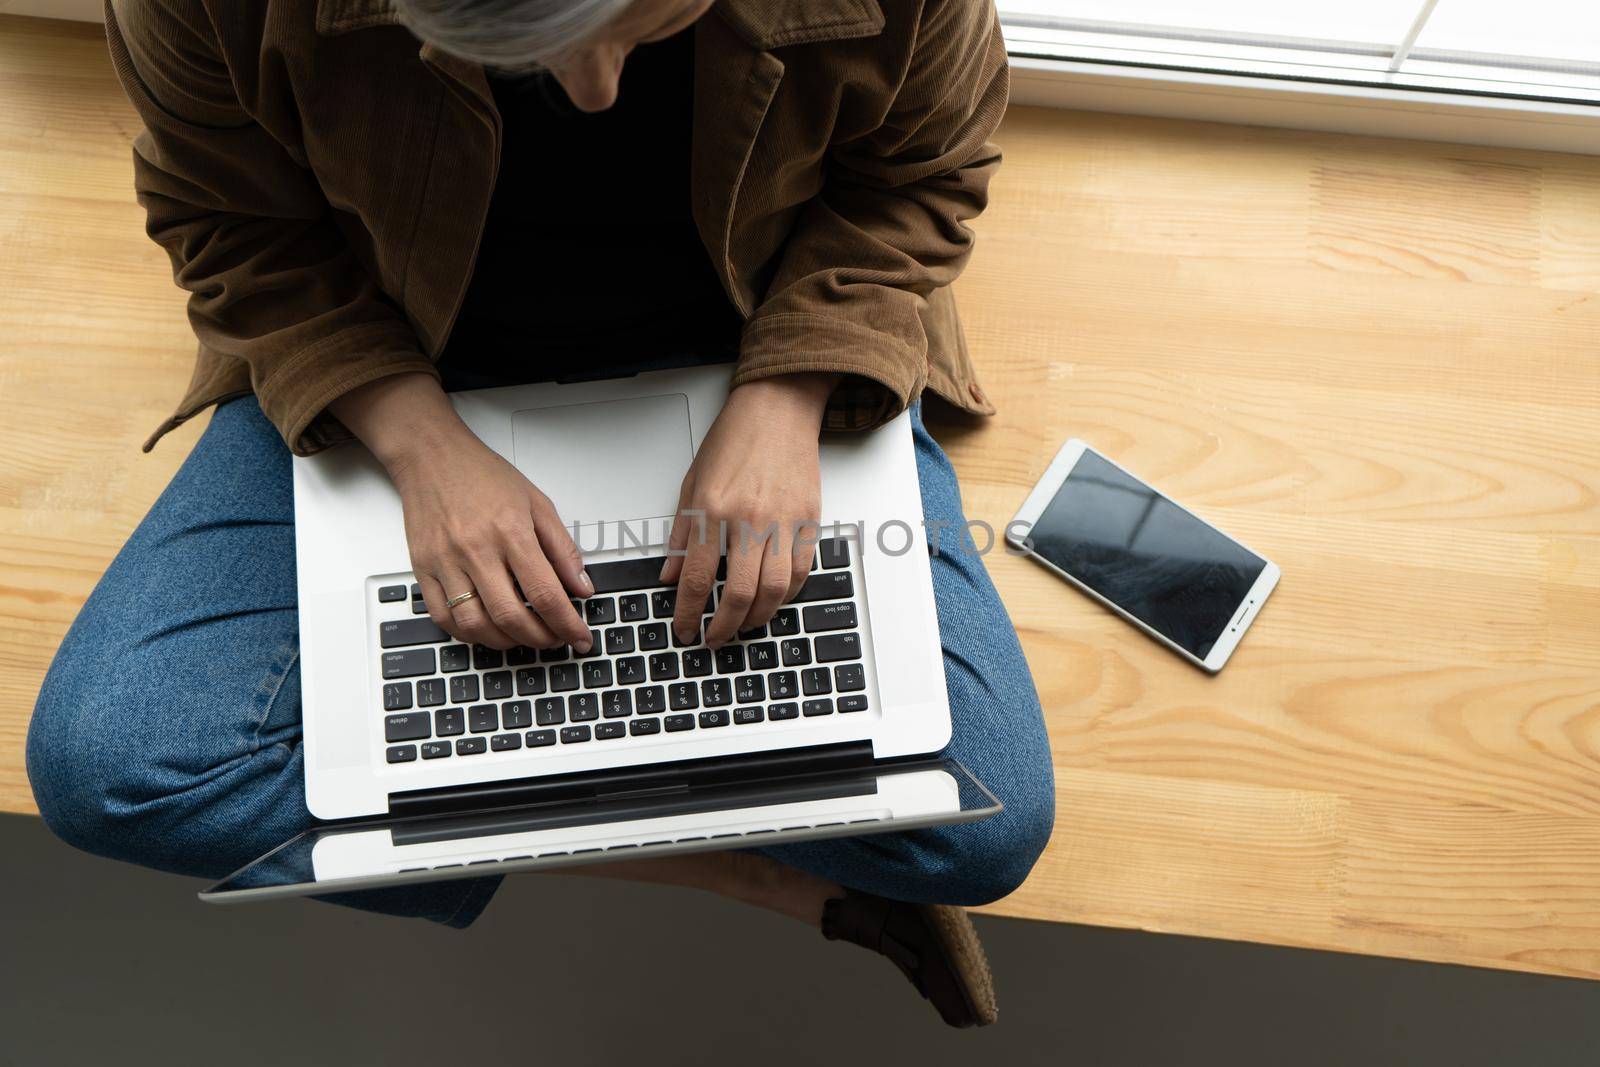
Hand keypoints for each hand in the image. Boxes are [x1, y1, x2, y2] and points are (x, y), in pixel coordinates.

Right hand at [331, 373, 592, 651]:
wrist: (431, 455)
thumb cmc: (482, 475)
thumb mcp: (537, 503)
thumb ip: (562, 549)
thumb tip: (582, 587)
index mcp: (510, 531)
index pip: (545, 593)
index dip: (567, 624)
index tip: (580, 638)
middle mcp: (476, 550)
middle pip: (511, 616)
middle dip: (540, 639)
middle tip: (555, 640)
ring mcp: (446, 562)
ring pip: (475, 624)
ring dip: (505, 642)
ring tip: (523, 636)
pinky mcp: (423, 569)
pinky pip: (443, 617)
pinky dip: (468, 633)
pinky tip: (487, 629)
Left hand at [660, 373, 837, 647]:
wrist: (777, 409)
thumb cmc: (733, 440)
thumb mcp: (692, 483)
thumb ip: (682, 535)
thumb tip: (670, 576)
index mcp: (713, 509)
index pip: (698, 578)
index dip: (689, 613)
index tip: (685, 630)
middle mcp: (749, 518)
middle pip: (740, 594)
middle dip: (724, 626)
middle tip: (714, 638)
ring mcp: (783, 520)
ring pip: (775, 590)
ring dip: (758, 618)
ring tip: (743, 625)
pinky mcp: (809, 519)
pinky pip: (801, 572)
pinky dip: (787, 595)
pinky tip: (773, 601)